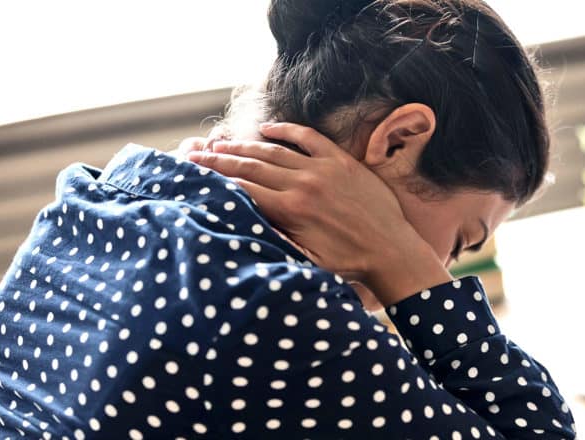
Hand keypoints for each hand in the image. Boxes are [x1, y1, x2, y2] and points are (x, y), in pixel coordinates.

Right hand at [186, 123, 451, 304]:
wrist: (391, 251)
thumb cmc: (348, 263)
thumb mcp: (305, 259)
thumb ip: (276, 238)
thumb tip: (244, 224)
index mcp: (291, 210)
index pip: (242, 189)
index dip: (214, 179)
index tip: (192, 171)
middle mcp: (302, 184)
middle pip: (250, 166)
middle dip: (219, 159)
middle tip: (195, 151)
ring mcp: (322, 169)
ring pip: (273, 151)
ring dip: (244, 145)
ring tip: (221, 142)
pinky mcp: (341, 161)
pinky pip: (308, 138)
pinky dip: (286, 131)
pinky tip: (268, 129)